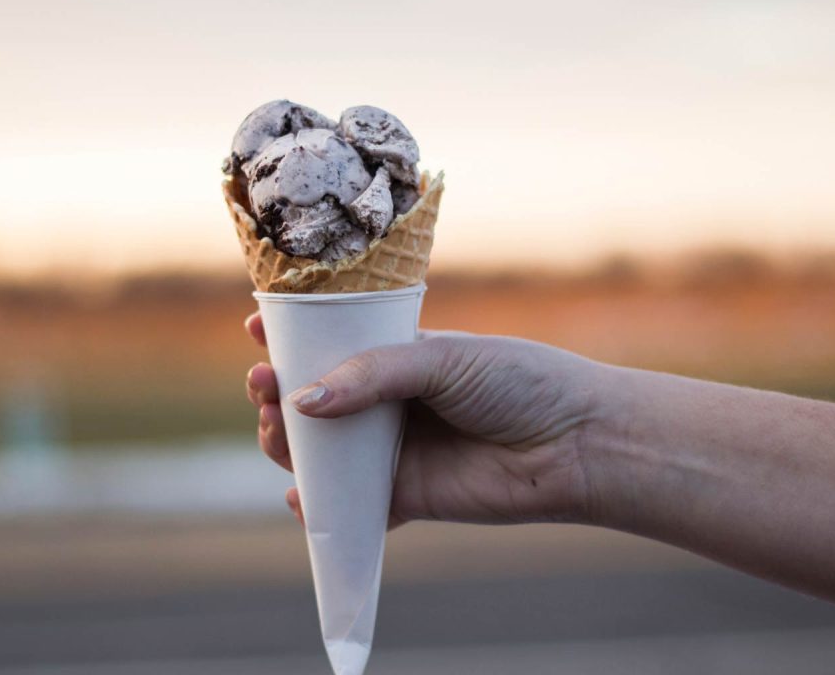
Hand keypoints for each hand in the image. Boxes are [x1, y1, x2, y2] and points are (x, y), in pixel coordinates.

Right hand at [244, 313, 608, 528]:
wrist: (576, 444)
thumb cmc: (520, 382)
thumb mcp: (441, 359)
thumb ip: (373, 376)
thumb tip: (303, 399)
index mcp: (399, 357)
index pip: (332, 345)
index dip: (291, 337)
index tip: (258, 326)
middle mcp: (390, 404)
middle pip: (314, 402)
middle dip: (278, 392)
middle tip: (262, 383)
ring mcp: (396, 452)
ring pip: (322, 453)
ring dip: (289, 443)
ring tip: (276, 428)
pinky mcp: (406, 498)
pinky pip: (351, 507)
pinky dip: (321, 507)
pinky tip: (302, 497)